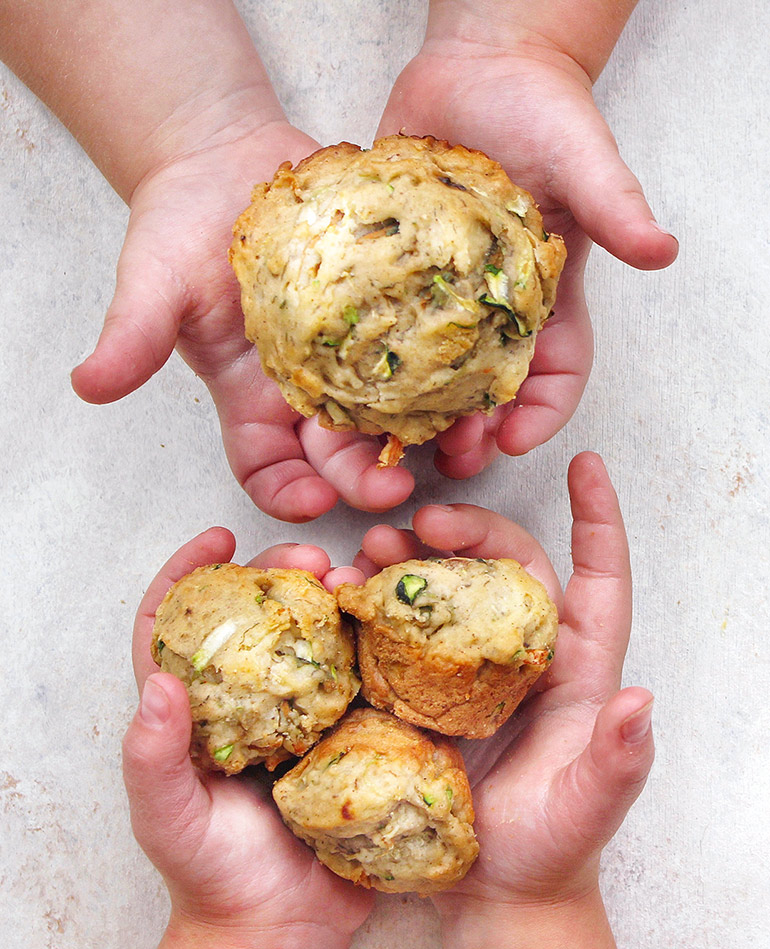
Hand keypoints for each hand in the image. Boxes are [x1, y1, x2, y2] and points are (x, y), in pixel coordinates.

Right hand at [72, 119, 415, 521]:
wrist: (226, 157)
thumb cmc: (180, 223)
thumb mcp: (152, 281)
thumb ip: (132, 335)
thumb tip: (89, 385)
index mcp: (251, 399)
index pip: (268, 470)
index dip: (287, 496)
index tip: (312, 502)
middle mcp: (305, 388)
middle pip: (339, 456)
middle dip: (364, 479)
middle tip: (394, 484)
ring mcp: (348, 353)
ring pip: (391, 414)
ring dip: (418, 436)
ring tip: (450, 442)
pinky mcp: (385, 313)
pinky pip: (422, 349)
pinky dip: (446, 368)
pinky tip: (472, 377)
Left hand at [122, 528, 369, 948]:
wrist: (281, 932)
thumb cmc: (211, 877)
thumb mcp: (168, 820)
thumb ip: (153, 758)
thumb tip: (158, 685)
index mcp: (197, 709)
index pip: (179, 624)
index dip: (190, 574)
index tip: (219, 540)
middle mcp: (251, 701)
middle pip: (258, 618)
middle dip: (281, 576)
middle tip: (311, 562)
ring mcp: (305, 715)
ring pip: (318, 638)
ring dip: (336, 601)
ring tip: (357, 582)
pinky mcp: (351, 735)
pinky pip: (366, 681)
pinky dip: (380, 649)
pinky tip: (395, 631)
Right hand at [354, 451, 653, 907]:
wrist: (495, 892)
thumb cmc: (551, 850)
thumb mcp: (586, 811)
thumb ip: (616, 763)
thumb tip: (641, 700)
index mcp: (577, 667)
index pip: (597, 578)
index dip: (597, 521)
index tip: (586, 466)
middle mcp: (525, 655)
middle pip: (507, 567)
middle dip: (468, 531)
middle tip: (420, 527)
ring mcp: (471, 669)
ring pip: (448, 589)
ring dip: (411, 560)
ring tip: (368, 554)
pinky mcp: (424, 689)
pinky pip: (400, 633)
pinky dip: (373, 608)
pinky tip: (342, 597)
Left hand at [379, 11, 678, 477]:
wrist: (479, 66)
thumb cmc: (540, 109)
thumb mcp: (583, 155)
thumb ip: (613, 203)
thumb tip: (661, 249)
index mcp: (547, 296)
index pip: (556, 371)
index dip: (541, 414)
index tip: (511, 441)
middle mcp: (494, 305)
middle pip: (486, 389)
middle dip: (470, 431)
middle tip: (445, 458)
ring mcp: (441, 293)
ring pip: (427, 372)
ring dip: (411, 413)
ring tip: (387, 442)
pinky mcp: (397, 271)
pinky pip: (378, 323)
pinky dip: (362, 356)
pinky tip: (337, 380)